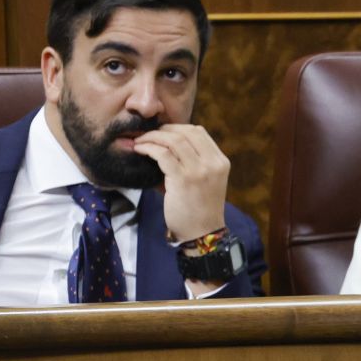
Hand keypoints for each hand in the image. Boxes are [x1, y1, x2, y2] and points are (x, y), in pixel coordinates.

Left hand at [126, 124, 230, 243]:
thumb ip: (194, 161)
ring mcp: (200, 171)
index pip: (199, 132)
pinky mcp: (183, 179)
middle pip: (185, 132)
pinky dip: (148, 148)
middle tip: (147, 135)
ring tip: (140, 141)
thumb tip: (167, 141)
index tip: (162, 133)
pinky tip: (140, 150)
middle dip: (162, 130)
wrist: (202, 233)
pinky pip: (162, 154)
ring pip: (173, 140)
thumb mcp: (206, 180)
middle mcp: (213, 164)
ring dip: (152, 137)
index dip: (177, 128)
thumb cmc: (200, 208)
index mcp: (221, 162)